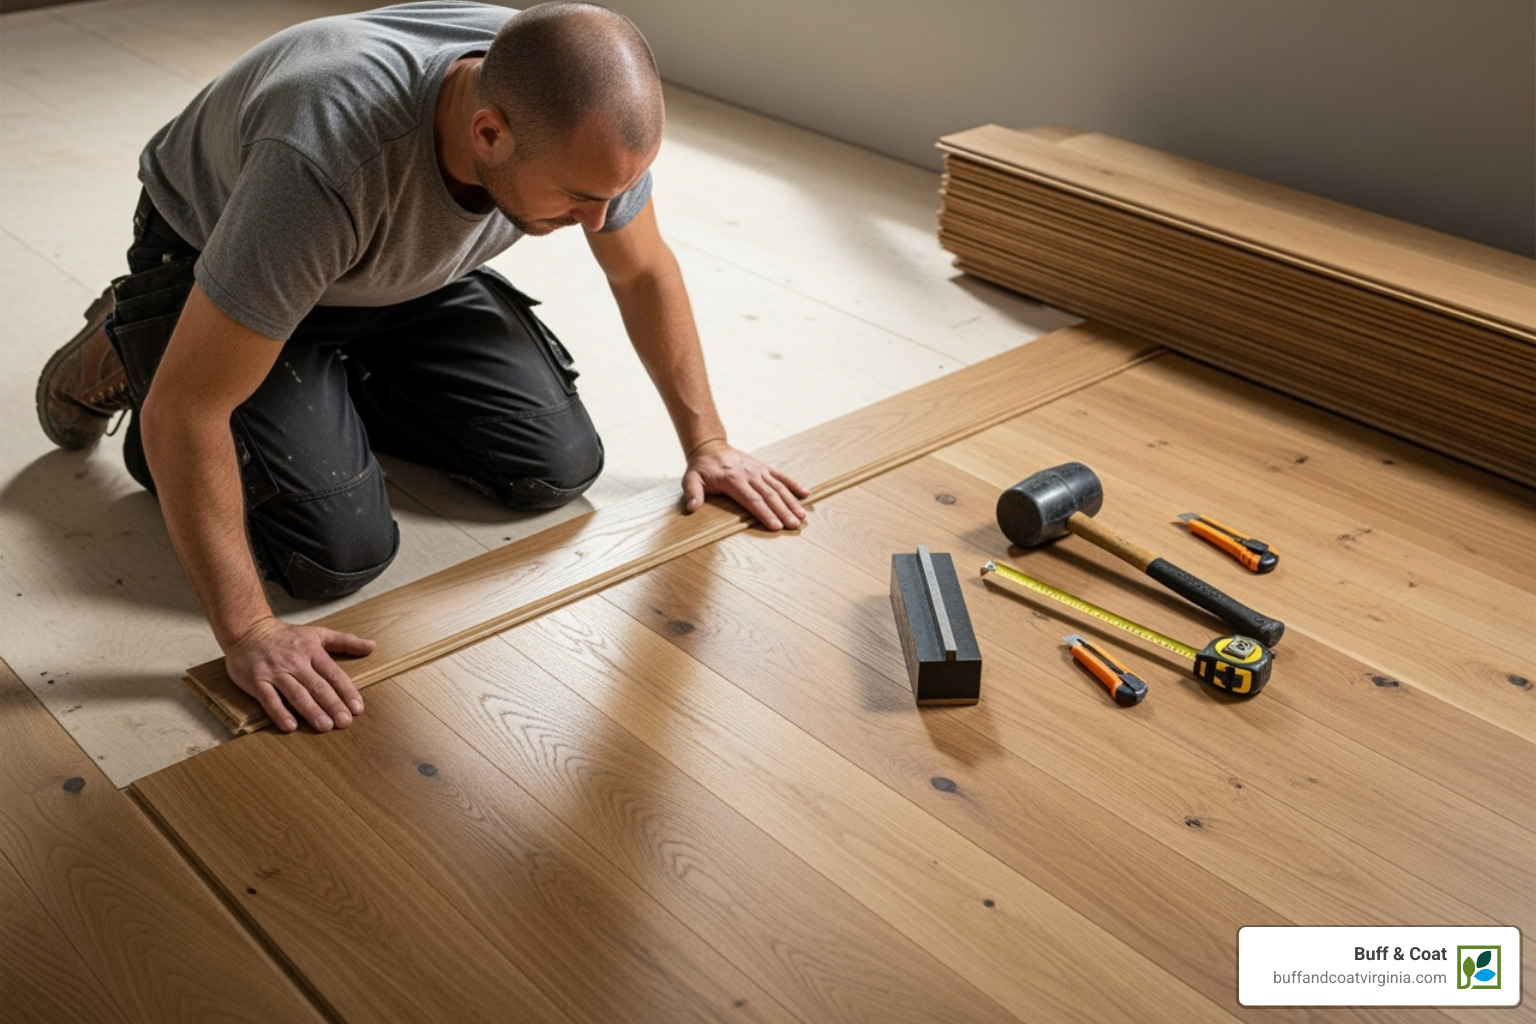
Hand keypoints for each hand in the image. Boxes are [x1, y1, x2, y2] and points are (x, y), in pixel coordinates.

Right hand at [225, 616, 374, 732]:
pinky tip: (290, 726)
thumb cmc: (286, 636)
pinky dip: (279, 713)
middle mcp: (295, 662)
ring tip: (324, 726)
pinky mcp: (256, 681)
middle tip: (345, 722)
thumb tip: (372, 646)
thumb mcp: (318, 634)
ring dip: (311, 711)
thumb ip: (346, 641)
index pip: (333, 674)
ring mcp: (275, 672)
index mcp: (312, 651)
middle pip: (318, 686)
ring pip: (296, 694)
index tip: (357, 707)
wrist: (247, 630)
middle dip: (333, 704)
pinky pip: (269, 699)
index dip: (346, 691)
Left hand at [682, 440, 808, 529]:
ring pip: (778, 487)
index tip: (776, 525)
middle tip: (794, 525)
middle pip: (769, 495)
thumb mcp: (690, 479)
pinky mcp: (764, 467)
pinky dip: (793, 484)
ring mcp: (758, 470)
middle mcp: (749, 474)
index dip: (765, 513)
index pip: (752, 500)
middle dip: (783, 511)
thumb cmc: (701, 468)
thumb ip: (692, 493)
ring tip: (802, 516)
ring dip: (791, 501)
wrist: (710, 448)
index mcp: (733, 480)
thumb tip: (692, 508)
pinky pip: (781, 476)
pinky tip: (805, 493)